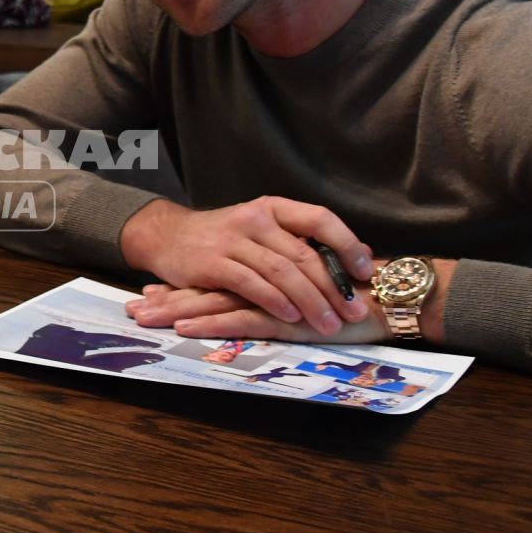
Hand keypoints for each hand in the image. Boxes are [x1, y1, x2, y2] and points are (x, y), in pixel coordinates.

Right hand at [118, 197, 374, 336]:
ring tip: (329, 324)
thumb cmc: (221, 237)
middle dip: (333, 287)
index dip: (347, 245)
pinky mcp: (213, 263)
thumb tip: (353, 259)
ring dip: (310, 301)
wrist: (166, 236)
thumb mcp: (260, 229)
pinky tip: (291, 317)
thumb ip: (297, 242)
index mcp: (273, 208)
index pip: (320, 219)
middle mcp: (255, 219)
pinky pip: (252, 284)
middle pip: (304, 254)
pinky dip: (275, 302)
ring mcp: (233, 240)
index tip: (365, 272)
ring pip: (282, 272)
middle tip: (354, 312)